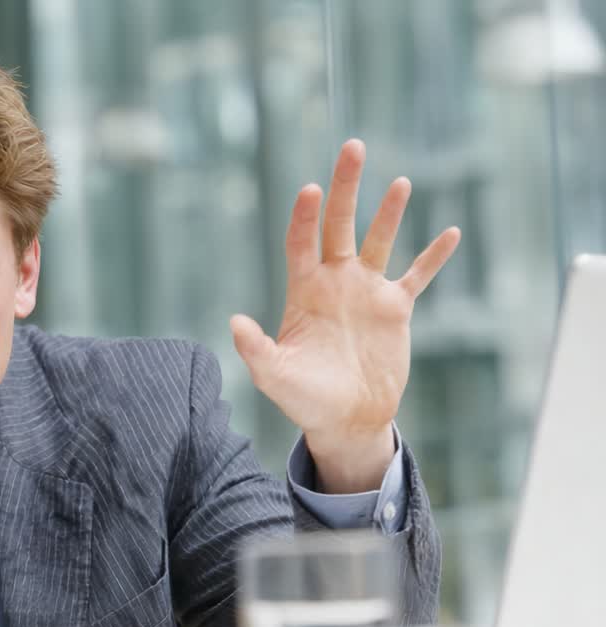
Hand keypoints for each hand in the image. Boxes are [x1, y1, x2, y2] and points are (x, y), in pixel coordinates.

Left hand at [230, 139, 459, 493]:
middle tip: (352, 147)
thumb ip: (255, 349)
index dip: (304, 216)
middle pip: (340, 224)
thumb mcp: (274, 375)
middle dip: (344, 187)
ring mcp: (366, 292)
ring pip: (379, 240)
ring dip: (389, 212)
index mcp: (303, 291)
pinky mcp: (395, 309)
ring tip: (399, 181)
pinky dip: (434, 256)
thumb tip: (235, 322)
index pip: (301, 242)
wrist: (345, 419)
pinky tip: (450, 232)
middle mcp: (335, 282)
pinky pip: (417, 276)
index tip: (308, 189)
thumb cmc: (303, 399)